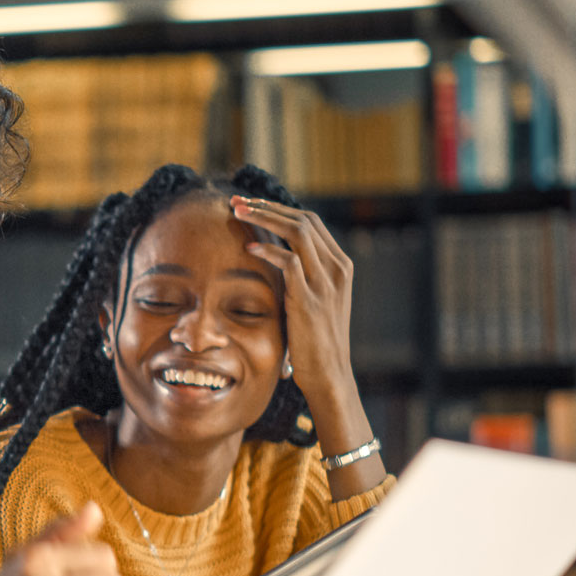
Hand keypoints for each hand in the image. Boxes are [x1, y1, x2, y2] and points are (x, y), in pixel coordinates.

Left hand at [230, 196, 355, 399]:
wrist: (330, 373)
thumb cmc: (315, 339)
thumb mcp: (315, 300)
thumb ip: (303, 276)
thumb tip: (275, 257)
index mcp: (339, 265)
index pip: (311, 222)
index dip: (278, 209)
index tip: (250, 204)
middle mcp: (336, 269)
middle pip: (304, 220)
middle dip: (268, 207)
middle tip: (236, 201)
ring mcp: (325, 283)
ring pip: (298, 232)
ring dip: (265, 218)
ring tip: (237, 212)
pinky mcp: (310, 300)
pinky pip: (291, 263)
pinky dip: (269, 251)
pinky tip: (249, 248)